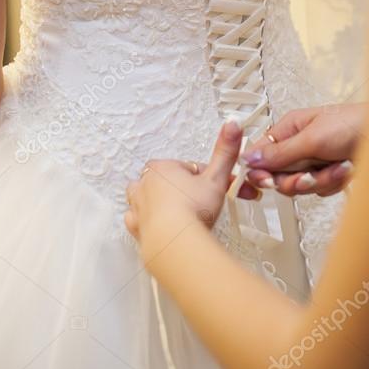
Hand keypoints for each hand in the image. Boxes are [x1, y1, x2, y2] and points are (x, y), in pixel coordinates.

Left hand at [125, 119, 242, 265]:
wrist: (175, 243)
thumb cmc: (193, 210)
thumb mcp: (216, 178)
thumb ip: (225, 151)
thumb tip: (232, 125)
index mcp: (163, 168)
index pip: (187, 167)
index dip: (204, 178)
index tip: (216, 189)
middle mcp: (146, 184)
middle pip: (166, 180)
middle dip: (182, 188)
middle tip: (200, 201)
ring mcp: (138, 206)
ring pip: (145, 196)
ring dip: (159, 200)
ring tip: (177, 209)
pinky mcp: (136, 227)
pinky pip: (137, 219)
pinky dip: (147, 221)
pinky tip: (160, 225)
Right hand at [241, 104, 365, 197]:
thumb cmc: (354, 124)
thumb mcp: (312, 139)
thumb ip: (280, 153)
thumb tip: (249, 158)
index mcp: (289, 128)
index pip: (260, 154)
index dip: (259, 172)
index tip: (265, 183)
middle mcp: (299, 144)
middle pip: (279, 176)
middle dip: (296, 180)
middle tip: (308, 176)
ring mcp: (315, 159)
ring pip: (301, 185)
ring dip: (320, 180)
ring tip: (336, 167)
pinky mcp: (329, 172)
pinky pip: (320, 188)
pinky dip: (333, 182)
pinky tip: (345, 169)